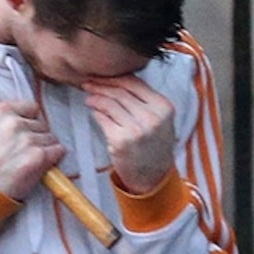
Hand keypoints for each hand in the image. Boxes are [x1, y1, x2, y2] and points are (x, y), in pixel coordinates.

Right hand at [0, 96, 65, 202]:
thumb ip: (3, 115)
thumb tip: (23, 110)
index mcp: (1, 112)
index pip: (32, 108)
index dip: (30, 121)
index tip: (25, 131)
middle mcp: (14, 123)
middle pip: (42, 124)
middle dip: (37, 136)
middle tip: (23, 150)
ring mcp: (28, 139)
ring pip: (51, 137)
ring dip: (45, 148)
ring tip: (28, 158)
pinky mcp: (39, 155)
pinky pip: (59, 150)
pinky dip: (54, 157)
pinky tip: (40, 163)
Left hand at [82, 75, 177, 196]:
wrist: (153, 177)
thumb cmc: (154, 146)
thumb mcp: (160, 119)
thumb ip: (144, 100)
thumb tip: (116, 81)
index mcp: (164, 107)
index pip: (135, 83)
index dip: (114, 77)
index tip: (102, 76)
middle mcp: (152, 117)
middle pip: (120, 91)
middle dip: (101, 85)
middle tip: (89, 83)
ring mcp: (137, 129)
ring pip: (110, 104)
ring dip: (96, 98)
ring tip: (89, 97)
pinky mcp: (121, 141)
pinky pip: (103, 119)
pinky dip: (96, 112)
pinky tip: (94, 111)